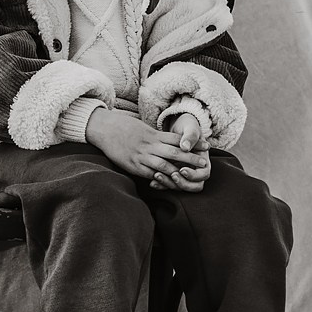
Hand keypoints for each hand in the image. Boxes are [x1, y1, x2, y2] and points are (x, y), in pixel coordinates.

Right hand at [84, 107, 208, 188]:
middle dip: (191, 158)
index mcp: (154, 134)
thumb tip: (170, 140)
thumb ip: (157, 136)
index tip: (206, 145)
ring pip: (164, 166)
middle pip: (175, 152)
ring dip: (178, 172)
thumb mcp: (143, 128)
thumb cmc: (125, 127)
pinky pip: (150, 174)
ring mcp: (142, 156)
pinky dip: (161, 180)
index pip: (178, 138)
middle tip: (205, 163)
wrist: (105, 129)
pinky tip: (170, 184)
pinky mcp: (133, 165)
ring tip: (190, 177)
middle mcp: (150, 145)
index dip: (193, 142)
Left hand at [161, 114, 212, 189]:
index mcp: (203, 160)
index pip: (204, 175)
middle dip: (182, 183)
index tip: (182, 169)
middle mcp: (195, 169)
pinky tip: (152, 181)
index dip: (194, 175)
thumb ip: (190, 136)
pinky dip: (161, 184)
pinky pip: (169, 184)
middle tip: (172, 175)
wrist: (178, 125)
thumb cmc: (187, 126)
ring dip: (169, 184)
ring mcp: (184, 173)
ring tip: (157, 175)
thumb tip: (185, 147)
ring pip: (180, 187)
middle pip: (194, 186)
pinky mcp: (173, 173)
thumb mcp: (190, 128)